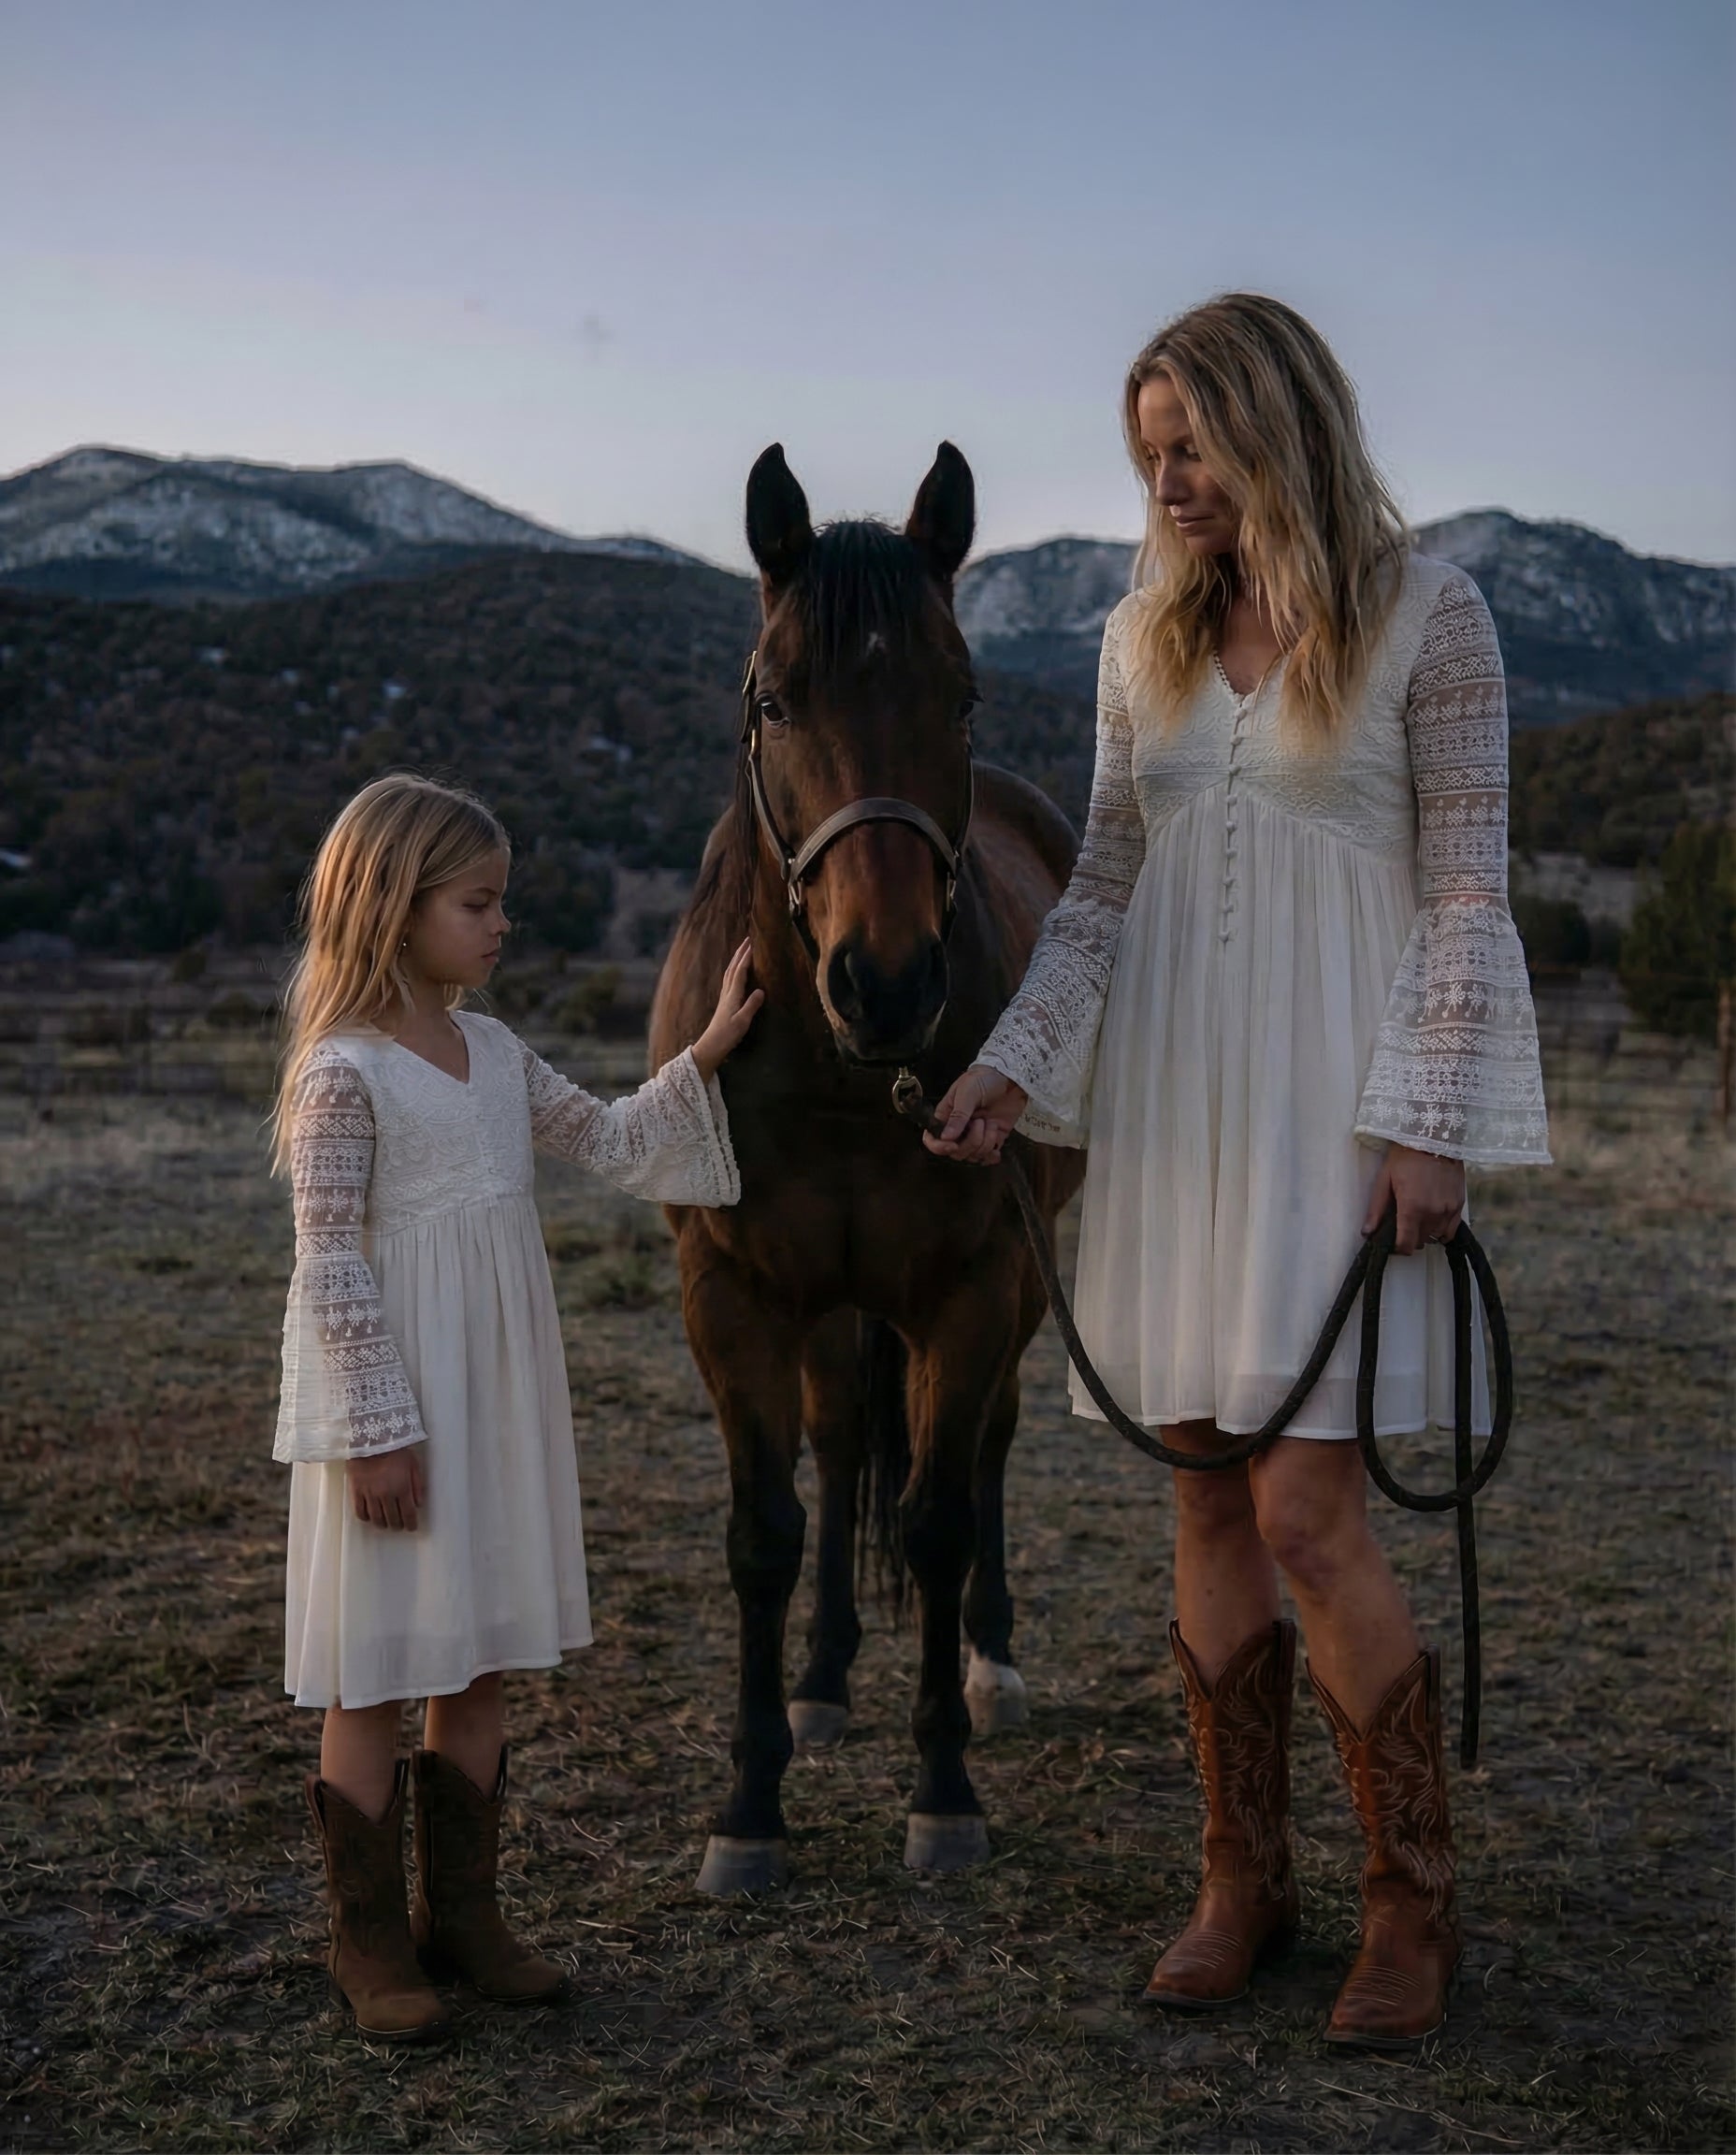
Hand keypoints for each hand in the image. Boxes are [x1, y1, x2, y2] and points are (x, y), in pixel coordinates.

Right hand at [348, 1445, 424, 1530]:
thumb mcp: (414, 1463)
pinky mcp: (356, 1491)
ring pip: (377, 1518)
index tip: (411, 1527)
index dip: (411, 1523)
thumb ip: (418, 1485)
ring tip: (386, 1524)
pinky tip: (370, 1518)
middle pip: (392, 1519)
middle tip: (399, 1526)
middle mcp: (386, 1495)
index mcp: (402, 1488)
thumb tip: (418, 1504)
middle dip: (397, 1525)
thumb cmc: (395, 1449)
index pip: (408, 1513)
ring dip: (383, 1524)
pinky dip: (366, 1518)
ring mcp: (370, 1495)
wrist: (370, 1439)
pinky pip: (360, 1511)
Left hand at [692, 938, 764, 1080]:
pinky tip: (735, 971)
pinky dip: (733, 970)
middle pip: (733, 968)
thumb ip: (751, 1005)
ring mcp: (724, 997)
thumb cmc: (728, 1035)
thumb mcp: (742, 1021)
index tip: (752, 944)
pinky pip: (729, 980)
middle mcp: (727, 993)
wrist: (712, 1045)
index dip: (746, 958)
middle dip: (740, 953)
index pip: (740, 972)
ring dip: (736, 960)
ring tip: (742, 950)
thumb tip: (761, 990)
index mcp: (732, 996)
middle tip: (748, 940)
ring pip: (729, 973)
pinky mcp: (725, 1002)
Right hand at [922, 1063, 1027, 1164]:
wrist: (1010, 1078)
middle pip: (956, 1152)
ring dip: (985, 1143)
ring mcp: (976, 1135)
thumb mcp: (967, 1092)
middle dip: (971, 1142)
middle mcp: (959, 1130)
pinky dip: (992, 1156)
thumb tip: (946, 1137)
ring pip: (973, 1155)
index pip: (934, 1139)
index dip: (939, 1147)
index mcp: (946, 1117)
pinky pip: (988, 1157)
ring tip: (991, 1123)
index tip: (953, 1145)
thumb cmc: (983, 1079)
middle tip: (981, 1122)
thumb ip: (958, 1115)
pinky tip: (996, 1147)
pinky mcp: (993, 1139)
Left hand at [1364, 1143, 1466, 1255]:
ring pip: (1434, 1237)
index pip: (1406, 1244)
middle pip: (1419, 1242)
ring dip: (1424, 1233)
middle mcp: (1433, 1213)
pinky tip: (1432, 1220)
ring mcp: (1448, 1210)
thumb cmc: (1405, 1158)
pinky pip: (1450, 1231)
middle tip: (1402, 1224)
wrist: (1434, 1139)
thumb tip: (1367, 1233)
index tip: (1392, 1242)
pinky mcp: (1459, 1205)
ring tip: (1417, 1218)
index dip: (1397, 1248)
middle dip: (1409, 1237)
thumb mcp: (1384, 1180)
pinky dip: (1441, 1230)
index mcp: (1412, 1208)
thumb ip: (1376, 1209)